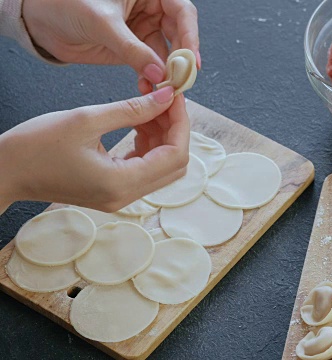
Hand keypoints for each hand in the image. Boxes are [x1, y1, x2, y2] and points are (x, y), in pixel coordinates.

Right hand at [0, 87, 189, 213]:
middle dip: (174, 128)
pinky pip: (144, 168)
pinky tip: (139, 123)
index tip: (176, 95)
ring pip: (161, 166)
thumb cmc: (35, 146)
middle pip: (174, 164)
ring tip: (149, 105)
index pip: (175, 155)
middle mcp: (126, 196)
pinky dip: (148, 145)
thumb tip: (167, 97)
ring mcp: (120, 196)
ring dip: (162, 135)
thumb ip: (134, 109)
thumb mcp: (87, 119)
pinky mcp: (112, 190)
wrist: (4, 171)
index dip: (181, 123)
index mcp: (121, 183)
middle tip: (164, 98)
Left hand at [22, 0, 199, 93]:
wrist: (40, 19)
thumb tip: (158, 72)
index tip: (191, 59)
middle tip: (180, 78)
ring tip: (164, 86)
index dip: (190, 35)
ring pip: (167, 54)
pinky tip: (148, 86)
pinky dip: (152, 78)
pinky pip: (151, 66)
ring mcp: (142, 31)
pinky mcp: (133, 50)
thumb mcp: (103, 23)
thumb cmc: (66, 3)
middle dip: (181, 58)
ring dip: (167, 72)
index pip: (182, 12)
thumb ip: (132, 49)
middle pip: (180, 35)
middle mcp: (150, 11)